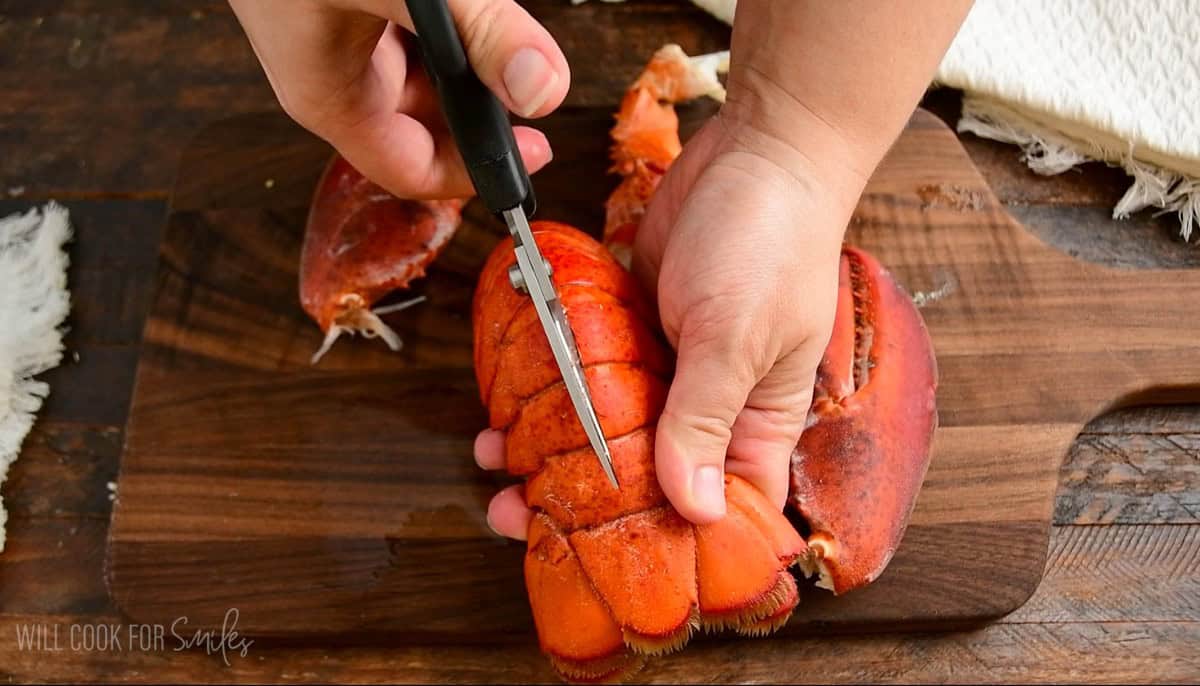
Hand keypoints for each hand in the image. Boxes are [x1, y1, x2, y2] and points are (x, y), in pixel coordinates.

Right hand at [229, 0, 568, 197]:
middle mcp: (331, 76)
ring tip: (502, 39)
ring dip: (464, 65)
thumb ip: (475, 31)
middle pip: (422, 125)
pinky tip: (462, 7)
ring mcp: (335, 37)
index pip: (412, 170)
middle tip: (530, 90)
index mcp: (329, 96)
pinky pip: (407, 35)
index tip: (533, 155)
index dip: (476, 173)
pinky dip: (442, 31)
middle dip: (479, 113)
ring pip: (420, 74)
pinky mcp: (343, 3)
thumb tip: (542, 89)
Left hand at [475, 115, 866, 536]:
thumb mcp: (735, 338)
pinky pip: (588, 369)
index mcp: (757, 423)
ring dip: (553, 447)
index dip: (675, 546)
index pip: (725, 508)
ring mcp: (669, 363)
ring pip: (608, 425)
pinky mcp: (633, 324)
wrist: (754, 151)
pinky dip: (552, 386)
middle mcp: (712, 403)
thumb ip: (705, 419)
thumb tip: (695, 508)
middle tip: (524, 518)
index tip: (613, 571)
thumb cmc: (771, 243)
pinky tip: (510, 404)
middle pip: (648, 475)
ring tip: (497, 465)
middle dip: (586, 502)